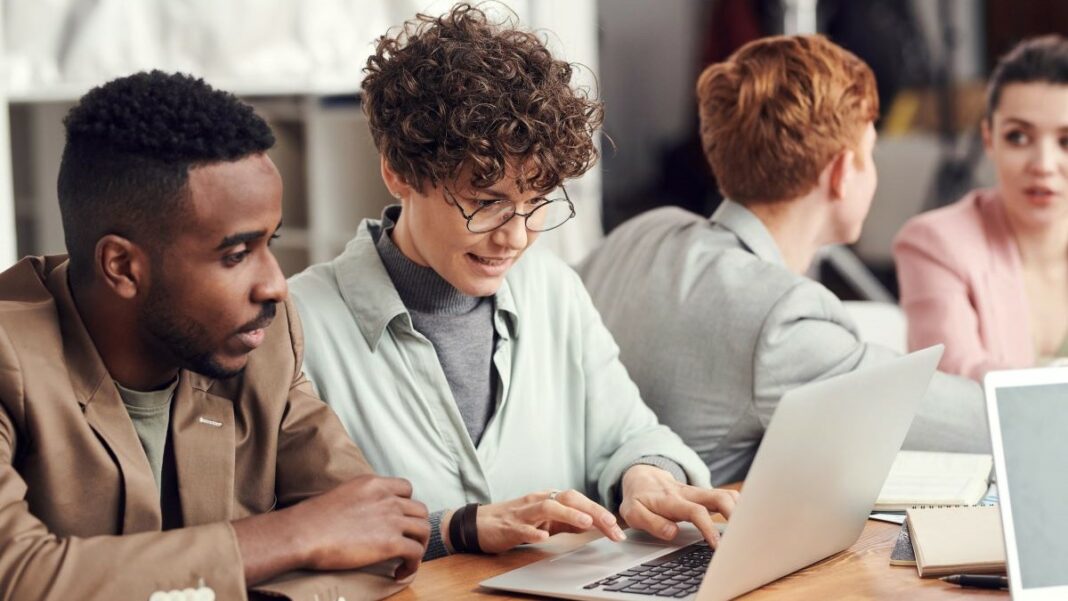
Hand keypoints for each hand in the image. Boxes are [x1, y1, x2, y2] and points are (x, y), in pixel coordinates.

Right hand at [294, 474, 429, 578]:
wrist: (303, 533)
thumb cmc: (312, 519)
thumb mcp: (343, 494)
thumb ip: (361, 499)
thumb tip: (364, 515)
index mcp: (374, 484)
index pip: (406, 488)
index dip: (407, 505)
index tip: (399, 520)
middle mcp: (387, 498)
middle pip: (419, 510)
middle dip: (415, 527)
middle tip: (405, 541)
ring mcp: (391, 519)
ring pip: (423, 530)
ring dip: (419, 545)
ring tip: (406, 558)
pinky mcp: (391, 543)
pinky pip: (416, 553)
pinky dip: (413, 565)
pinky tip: (400, 572)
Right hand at [456, 489, 626, 553]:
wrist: (479, 523)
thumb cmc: (516, 521)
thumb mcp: (547, 520)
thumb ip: (568, 521)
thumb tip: (595, 524)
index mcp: (550, 499)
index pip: (579, 501)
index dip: (599, 512)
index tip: (617, 528)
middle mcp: (539, 501)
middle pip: (569, 498)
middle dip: (591, 510)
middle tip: (610, 525)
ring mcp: (524, 513)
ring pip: (548, 507)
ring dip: (569, 514)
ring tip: (585, 522)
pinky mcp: (509, 526)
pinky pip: (522, 527)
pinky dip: (534, 531)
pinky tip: (544, 537)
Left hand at [619, 465, 737, 546]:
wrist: (641, 477)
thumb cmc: (639, 498)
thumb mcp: (633, 513)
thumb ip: (652, 523)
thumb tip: (673, 533)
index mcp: (671, 500)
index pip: (695, 511)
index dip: (708, 528)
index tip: (717, 545)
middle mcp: (689, 494)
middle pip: (719, 497)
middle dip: (735, 515)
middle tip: (743, 536)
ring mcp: (699, 493)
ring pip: (726, 494)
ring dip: (741, 509)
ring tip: (748, 530)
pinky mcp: (705, 495)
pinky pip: (726, 496)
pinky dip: (739, 506)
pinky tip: (745, 520)